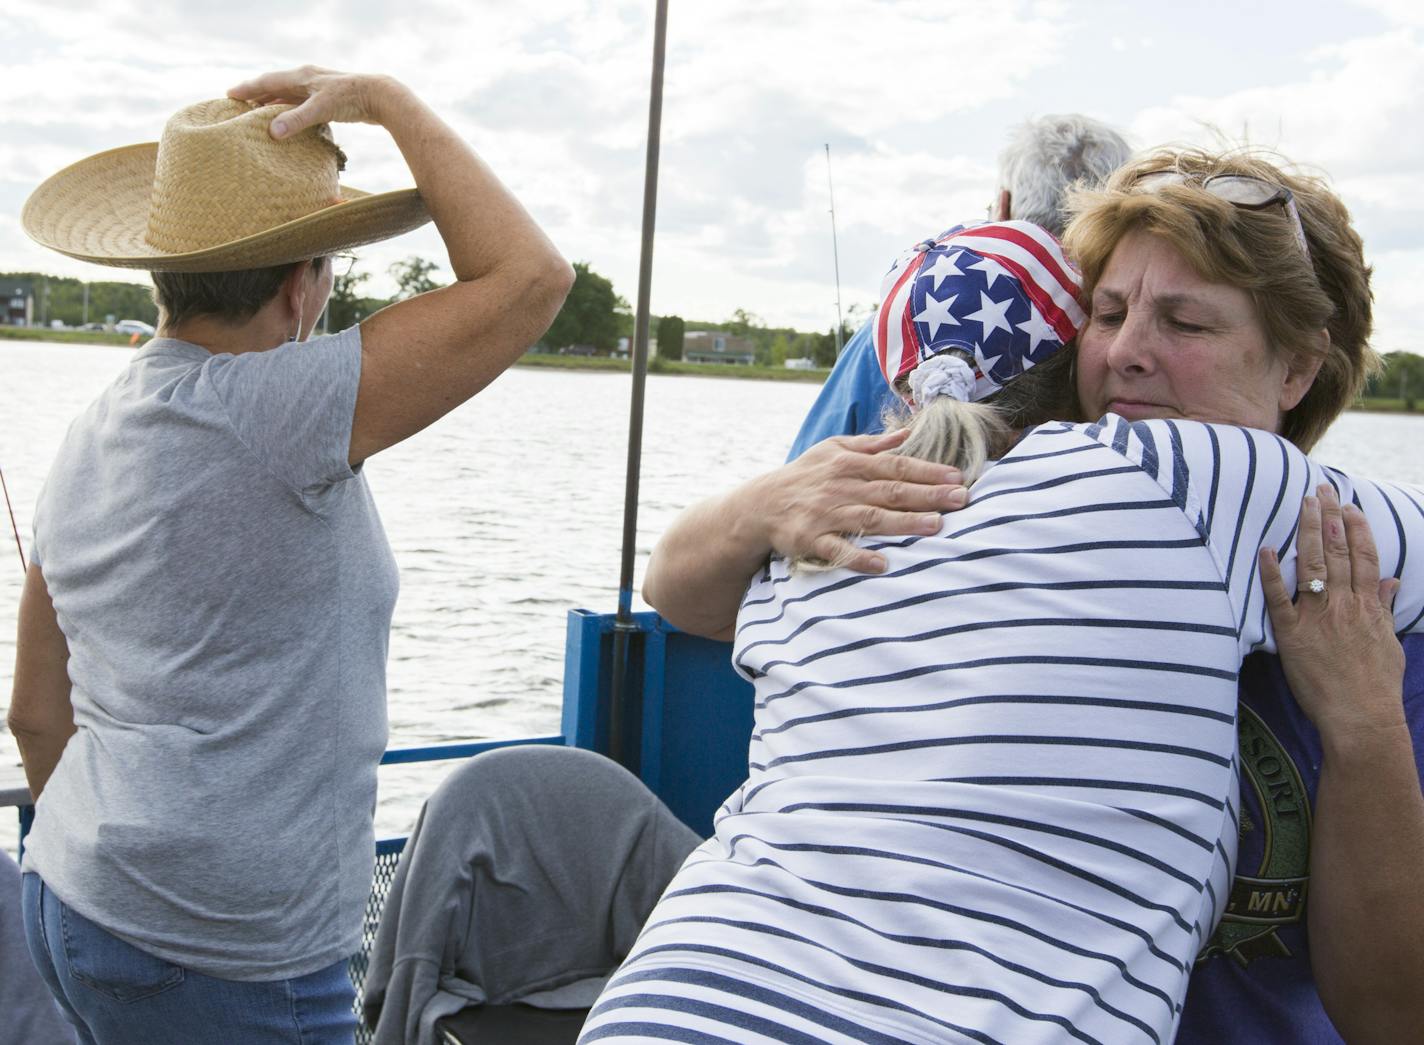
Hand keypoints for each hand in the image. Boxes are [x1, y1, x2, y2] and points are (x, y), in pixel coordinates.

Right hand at [227, 66, 408, 138]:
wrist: (381, 96)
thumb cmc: (351, 99)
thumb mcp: (321, 109)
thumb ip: (296, 120)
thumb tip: (272, 132)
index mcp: (301, 76)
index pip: (267, 82)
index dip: (248, 89)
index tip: (229, 95)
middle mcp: (307, 79)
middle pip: (275, 86)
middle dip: (257, 95)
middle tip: (238, 105)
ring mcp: (318, 88)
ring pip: (288, 95)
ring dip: (273, 103)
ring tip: (258, 113)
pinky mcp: (329, 99)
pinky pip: (301, 103)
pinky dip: (290, 110)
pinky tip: (289, 120)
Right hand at [747, 428, 967, 573]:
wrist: (759, 504)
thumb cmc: (804, 475)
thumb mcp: (833, 449)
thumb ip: (871, 445)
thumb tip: (907, 434)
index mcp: (849, 463)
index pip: (895, 466)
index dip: (927, 471)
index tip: (957, 478)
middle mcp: (840, 487)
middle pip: (890, 490)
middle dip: (927, 495)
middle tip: (961, 500)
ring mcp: (825, 514)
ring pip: (870, 518)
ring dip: (903, 523)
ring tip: (935, 526)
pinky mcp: (810, 539)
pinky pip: (837, 549)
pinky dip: (859, 557)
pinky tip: (883, 565)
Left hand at [1259, 483, 1405, 739]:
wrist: (1360, 717)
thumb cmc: (1377, 687)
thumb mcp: (1390, 644)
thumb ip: (1386, 610)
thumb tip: (1390, 582)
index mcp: (1369, 607)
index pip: (1364, 557)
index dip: (1357, 528)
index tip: (1348, 505)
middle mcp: (1344, 605)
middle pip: (1338, 552)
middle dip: (1329, 517)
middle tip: (1319, 489)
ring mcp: (1317, 617)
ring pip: (1313, 565)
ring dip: (1307, 532)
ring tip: (1302, 504)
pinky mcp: (1292, 634)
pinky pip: (1278, 598)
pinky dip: (1271, 573)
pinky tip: (1266, 549)